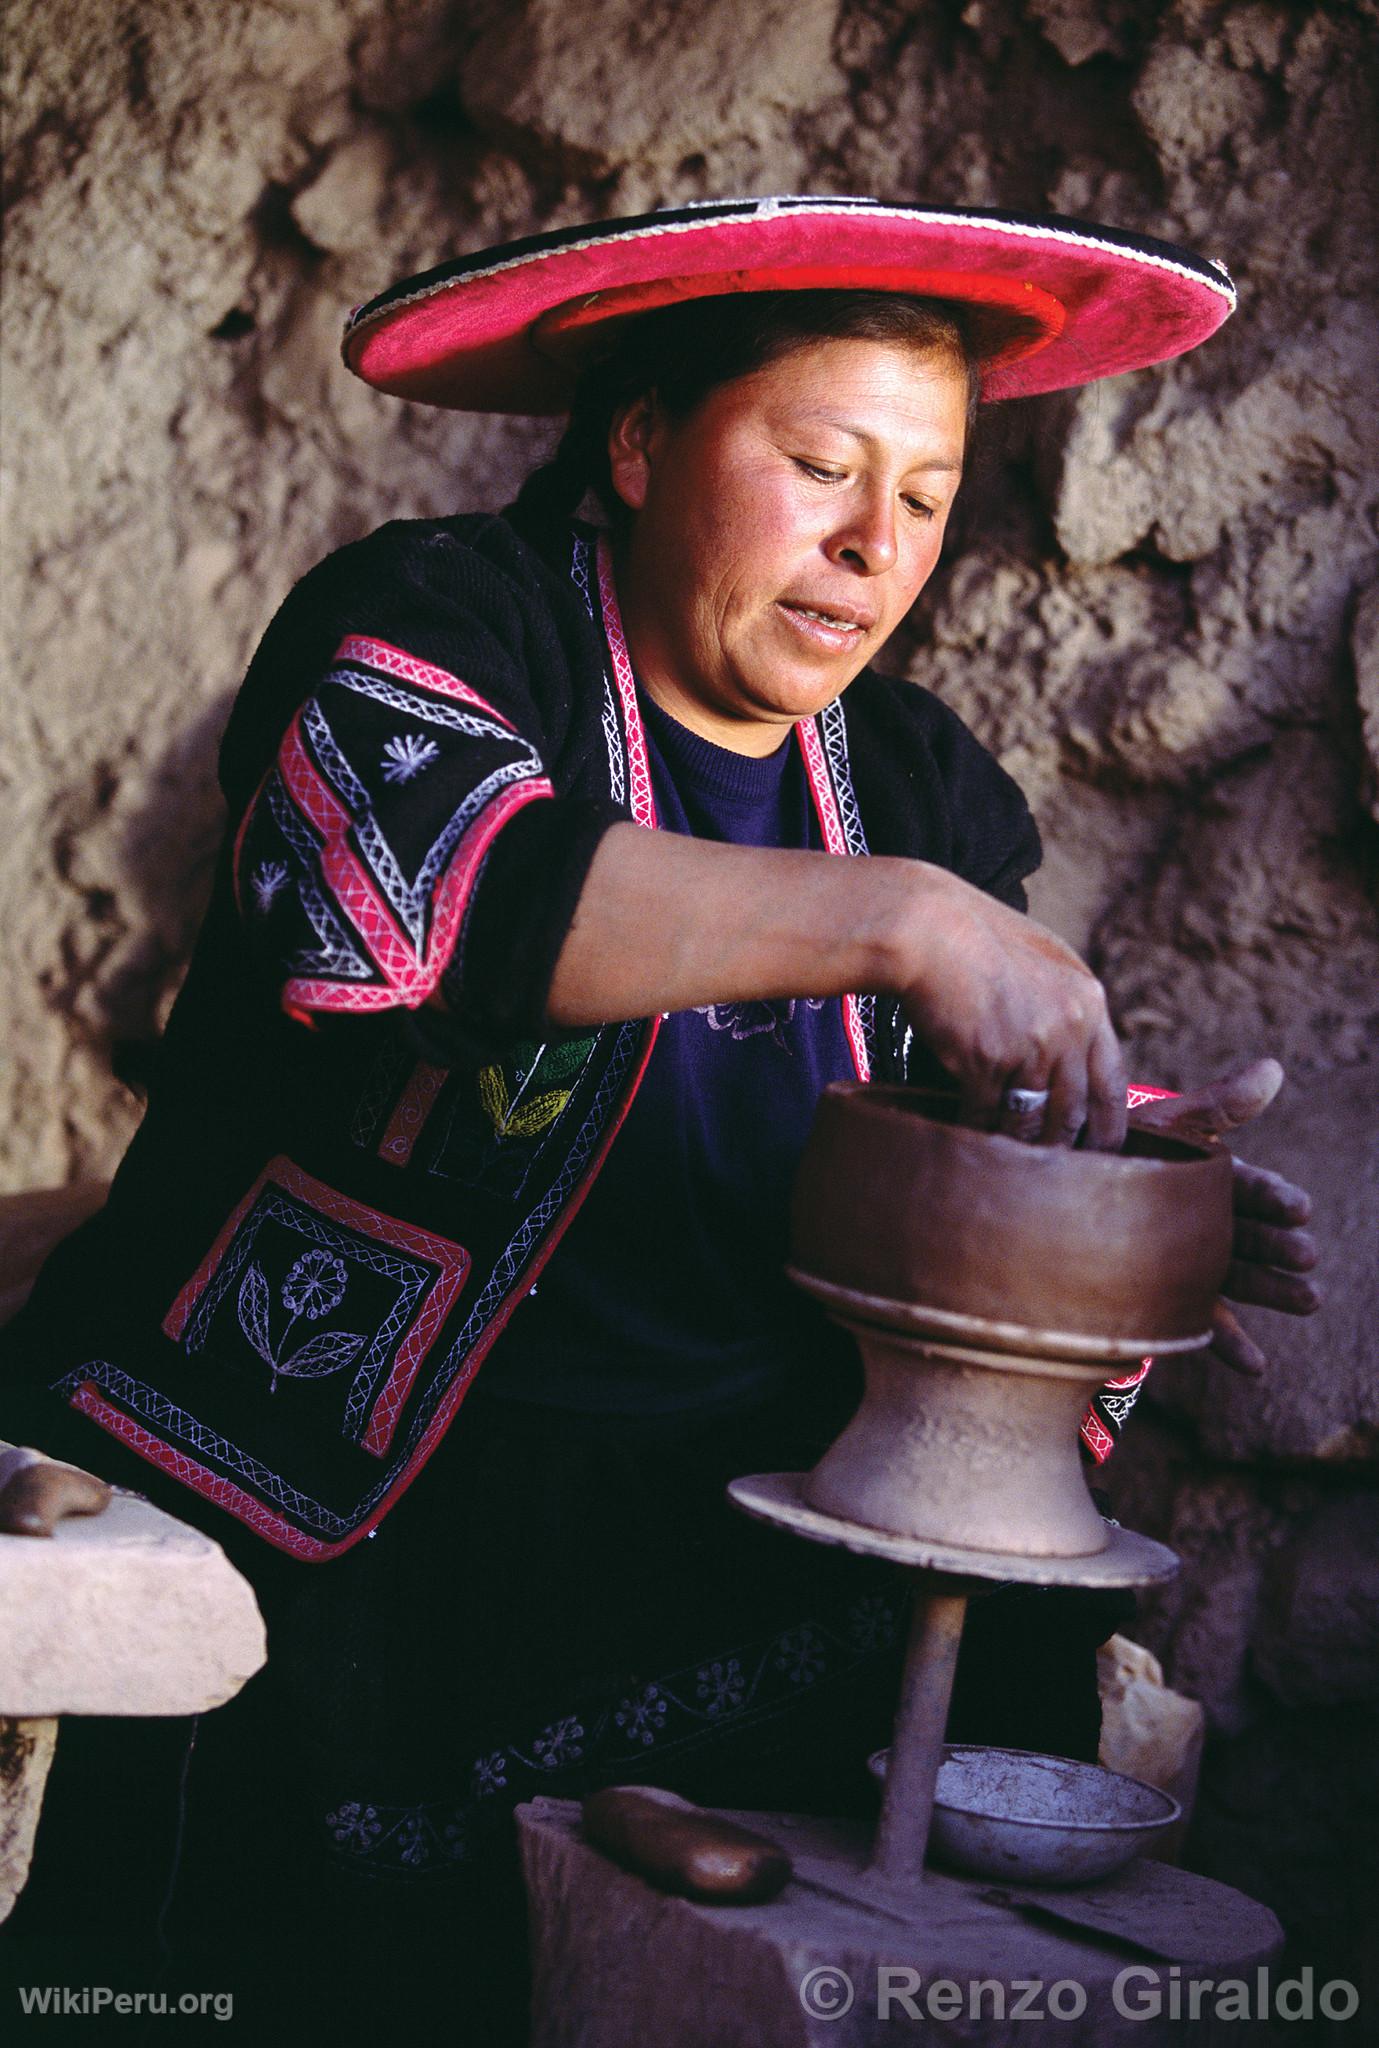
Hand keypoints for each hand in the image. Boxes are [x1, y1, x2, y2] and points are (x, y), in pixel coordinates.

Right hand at [897, 866, 1126, 1150]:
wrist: (928, 929)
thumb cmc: (978, 936)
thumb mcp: (1044, 959)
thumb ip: (1067, 1004)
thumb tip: (1074, 1052)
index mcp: (1089, 1002)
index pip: (1111, 1083)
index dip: (1107, 1126)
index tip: (1101, 1151)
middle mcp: (1068, 1028)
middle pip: (1073, 1111)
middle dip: (1060, 1144)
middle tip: (1050, 1166)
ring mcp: (1029, 1047)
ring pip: (1031, 1119)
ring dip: (1018, 1141)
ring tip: (1007, 1154)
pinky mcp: (986, 1062)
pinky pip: (986, 1114)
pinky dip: (976, 1127)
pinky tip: (966, 1130)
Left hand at [1130, 1059, 1319, 1374]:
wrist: (1042, 1189)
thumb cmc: (1108, 1148)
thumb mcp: (1162, 1125)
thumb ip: (1216, 1104)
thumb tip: (1276, 1068)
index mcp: (1203, 1180)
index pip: (1247, 1188)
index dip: (1273, 1197)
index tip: (1300, 1207)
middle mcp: (1199, 1222)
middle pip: (1246, 1234)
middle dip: (1278, 1246)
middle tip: (1306, 1256)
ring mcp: (1181, 1262)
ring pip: (1233, 1276)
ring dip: (1271, 1290)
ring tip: (1307, 1300)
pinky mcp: (1160, 1298)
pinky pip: (1193, 1323)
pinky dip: (1226, 1343)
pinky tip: (1255, 1366)